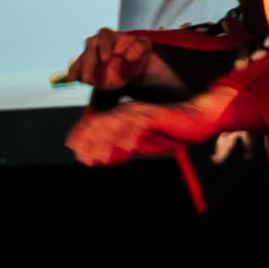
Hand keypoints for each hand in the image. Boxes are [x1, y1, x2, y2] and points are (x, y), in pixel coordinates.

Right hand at [64, 28, 170, 94]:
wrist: (131, 64)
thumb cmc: (137, 52)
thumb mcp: (144, 47)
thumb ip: (139, 48)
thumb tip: (129, 56)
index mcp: (108, 35)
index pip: (104, 38)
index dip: (103, 47)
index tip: (105, 59)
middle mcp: (95, 43)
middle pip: (89, 51)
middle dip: (88, 65)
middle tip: (88, 79)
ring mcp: (89, 56)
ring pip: (81, 61)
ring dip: (79, 71)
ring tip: (82, 81)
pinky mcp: (85, 67)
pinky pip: (76, 69)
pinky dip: (73, 75)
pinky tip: (71, 81)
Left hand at [67, 102, 190, 167]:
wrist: (195, 119)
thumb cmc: (167, 131)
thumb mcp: (140, 141)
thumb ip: (121, 147)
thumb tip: (101, 158)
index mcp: (122, 114)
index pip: (97, 120)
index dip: (82, 132)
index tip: (72, 147)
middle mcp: (129, 109)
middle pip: (104, 122)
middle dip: (90, 140)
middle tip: (83, 157)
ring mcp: (142, 111)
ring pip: (119, 123)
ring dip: (107, 141)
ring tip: (100, 158)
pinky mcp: (157, 114)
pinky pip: (141, 125)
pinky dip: (131, 137)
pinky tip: (125, 150)